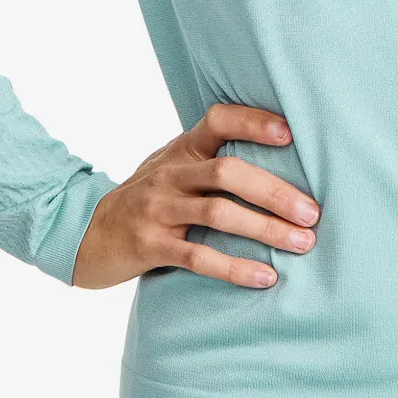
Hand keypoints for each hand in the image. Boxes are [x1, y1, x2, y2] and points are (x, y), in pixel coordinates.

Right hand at [71, 102, 319, 290]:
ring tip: (302, 243)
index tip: (290, 134)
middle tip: (312, 213)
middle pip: (227, 172)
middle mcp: (170, 173)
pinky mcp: (150, 245)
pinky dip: (235, 267)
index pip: (218, 120)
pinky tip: (265, 277)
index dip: (253, 122)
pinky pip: (198, 256)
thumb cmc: (148, 199)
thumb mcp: (173, 168)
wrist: (85, 232)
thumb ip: (211, 161)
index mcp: (182, 149)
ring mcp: (158, 209)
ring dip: (265, 229)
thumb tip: (281, 162)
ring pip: (218, 214)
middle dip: (274, 192)